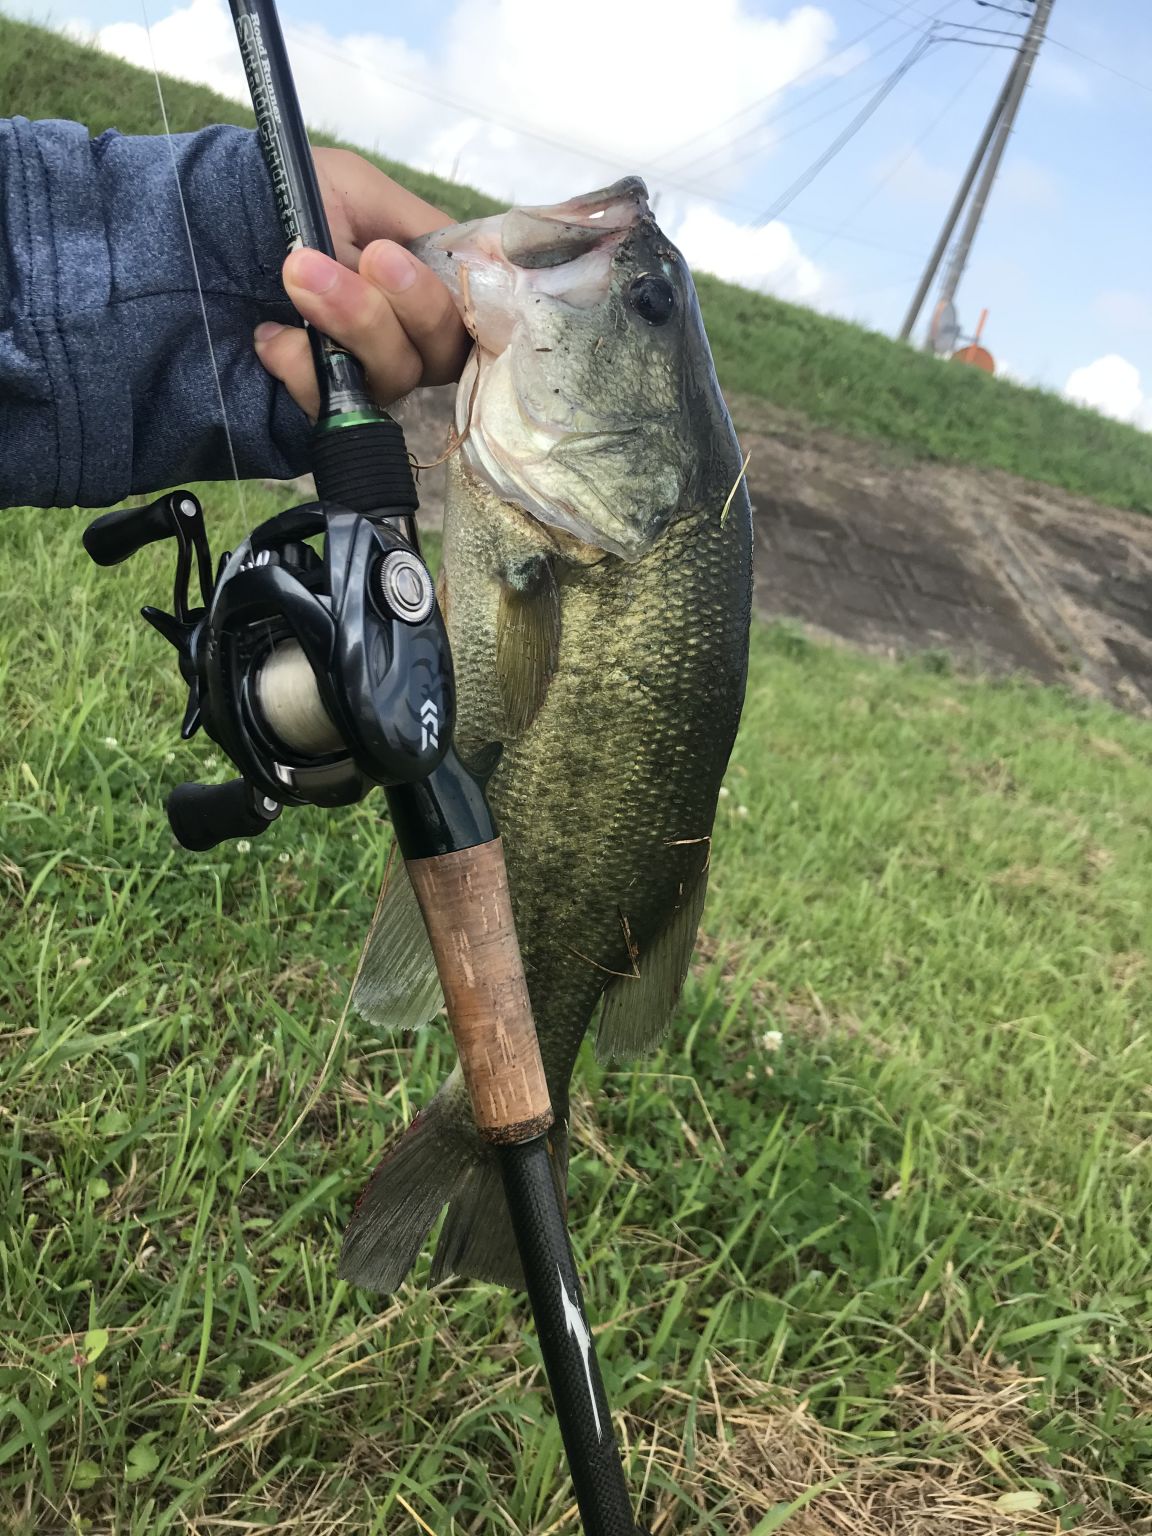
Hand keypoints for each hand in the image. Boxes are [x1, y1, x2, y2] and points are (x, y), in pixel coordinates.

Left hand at [254, 147, 469, 418]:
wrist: (192, 238)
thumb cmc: (279, 203)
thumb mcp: (349, 186)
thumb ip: (414, 222)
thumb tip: (487, 257)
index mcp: (425, 281)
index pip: (479, 306)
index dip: (474, 296)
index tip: (441, 263)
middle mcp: (407, 336)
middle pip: (446, 347)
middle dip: (414, 302)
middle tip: (371, 258)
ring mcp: (368, 374)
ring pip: (398, 372)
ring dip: (354, 320)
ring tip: (300, 275)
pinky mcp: (328, 405)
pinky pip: (339, 402)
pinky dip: (304, 366)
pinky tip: (270, 334)